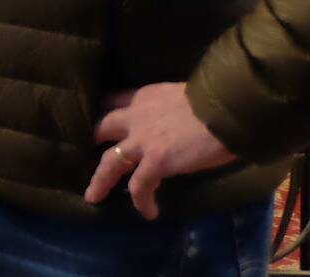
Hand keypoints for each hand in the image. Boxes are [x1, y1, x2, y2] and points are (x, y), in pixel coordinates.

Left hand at [86, 82, 236, 219]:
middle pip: (101, 128)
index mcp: (143, 97)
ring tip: (93, 196)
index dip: (103, 112)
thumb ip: (169, 108)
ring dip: (100, 181)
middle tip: (84, 153)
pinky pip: (140, 186)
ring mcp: (142, 140)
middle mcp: (135, 116)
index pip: (112, 101)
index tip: (96, 120)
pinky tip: (149, 212)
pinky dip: (142, 201)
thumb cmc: (214, 99)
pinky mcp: (156, 162)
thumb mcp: (181, 95)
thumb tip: (178, 121)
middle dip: (91, 141)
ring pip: (109, 162)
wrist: (225, 110)